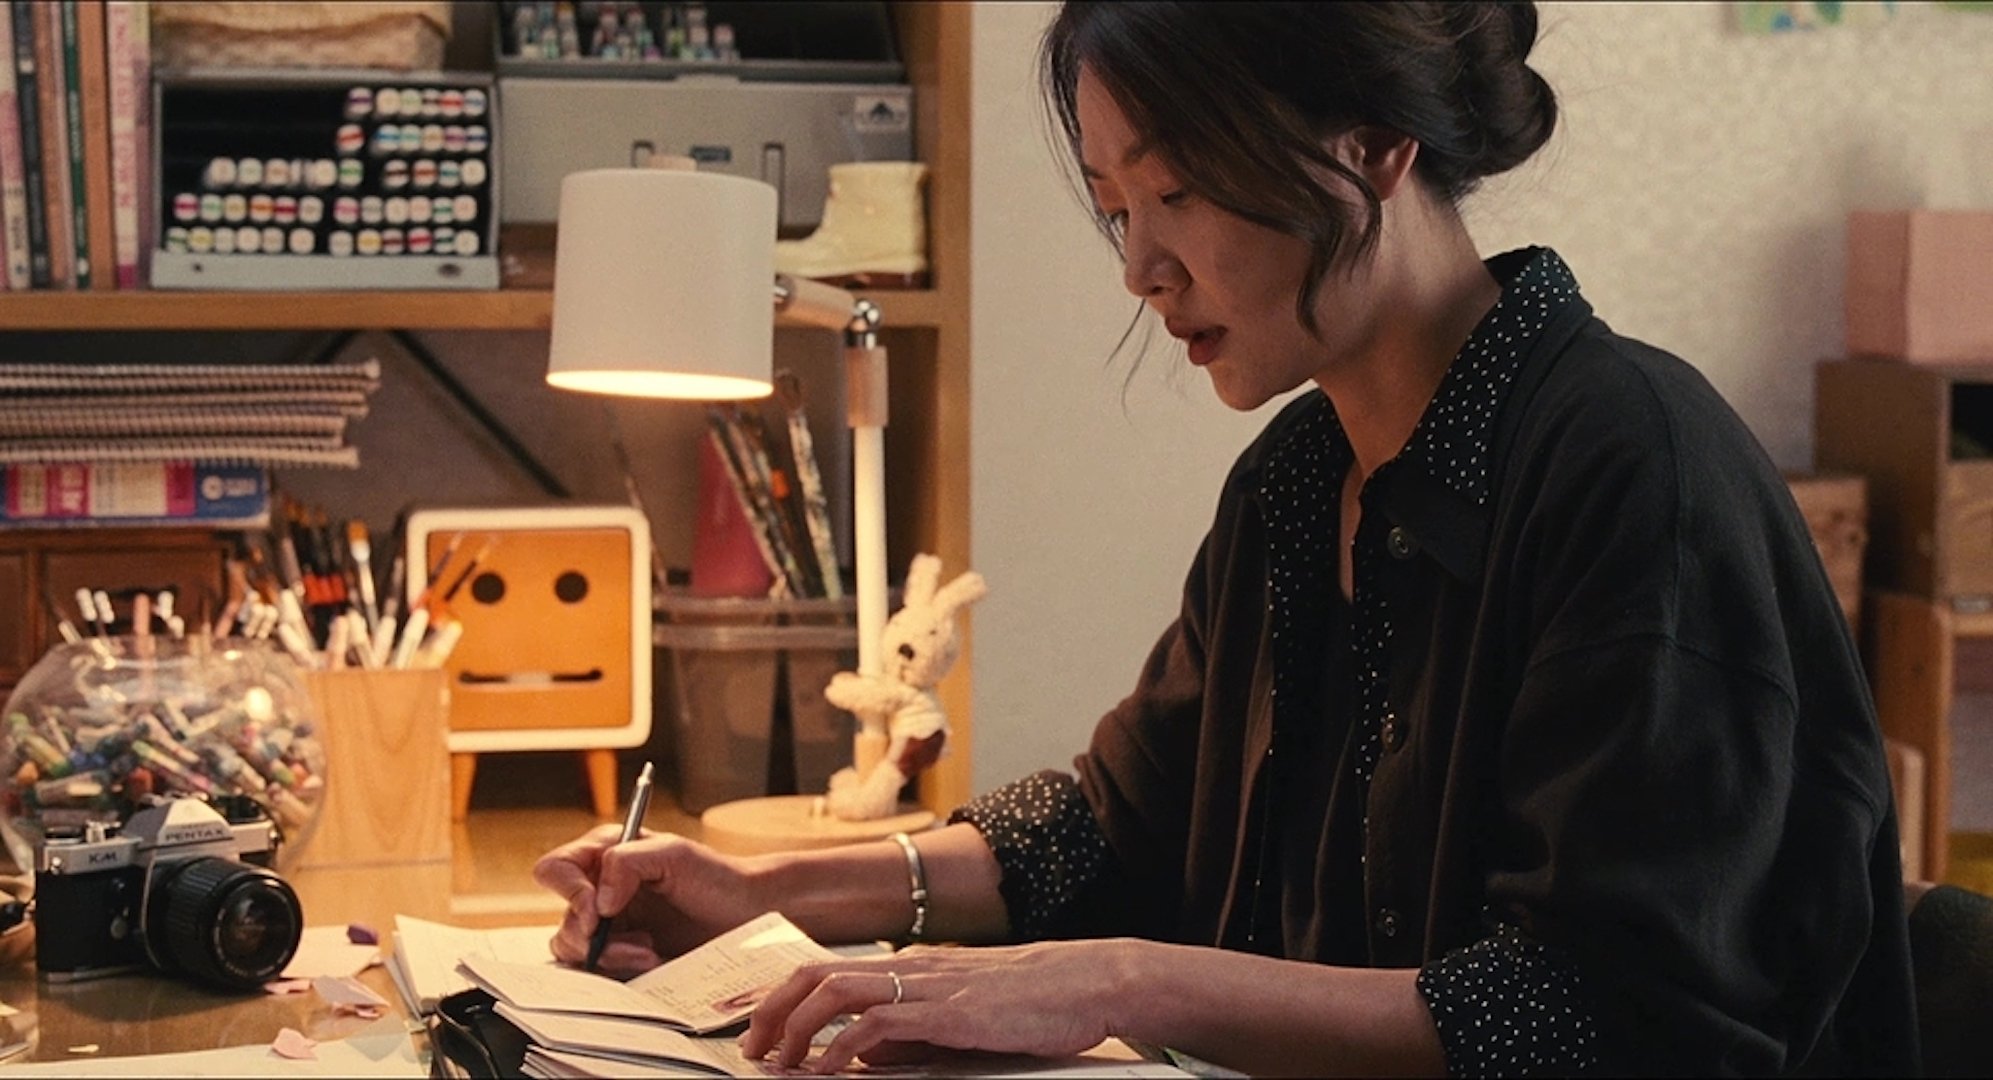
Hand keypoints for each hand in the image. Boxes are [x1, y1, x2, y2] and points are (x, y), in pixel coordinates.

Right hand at [531, 826, 765, 975]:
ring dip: (611, 957)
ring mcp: (611, 926)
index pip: (556, 870)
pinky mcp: (622, 956)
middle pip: (565, 919)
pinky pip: (597, 972)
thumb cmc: (717, 876)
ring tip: (651, 952)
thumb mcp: (674, 853)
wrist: (748, 914)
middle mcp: (601, 889)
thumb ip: (627, 861)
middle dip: (598, 937)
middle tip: (640, 942)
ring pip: (575, 950)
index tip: (599, 913)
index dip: (570, 893)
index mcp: (605, 855)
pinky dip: (620, 971)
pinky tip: (653, 961)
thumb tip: (598, 900)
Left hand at [739, 939, 1137, 1073]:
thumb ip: (909, 1031)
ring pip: (836, 989)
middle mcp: (911, 968)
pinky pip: (881, 1021)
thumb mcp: (958, 1016)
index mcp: (911, 968)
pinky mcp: (951, 1011)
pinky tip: (831, 1067)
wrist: (1089, 981)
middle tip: (753, 1049)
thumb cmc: (1034, 1002)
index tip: (760, 1033)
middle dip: (773, 1010)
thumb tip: (859, 1057)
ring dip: (796, 1027)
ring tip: (780, 1062)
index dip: (783, 998)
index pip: (827, 970)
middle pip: (816, 972)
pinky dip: (843, 1045)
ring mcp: (930, 986)